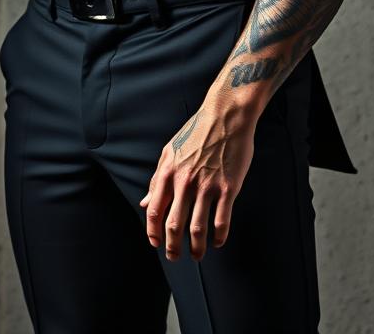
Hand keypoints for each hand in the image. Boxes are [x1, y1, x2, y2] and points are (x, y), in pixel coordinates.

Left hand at [139, 102, 255, 261]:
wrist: (226, 116)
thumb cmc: (196, 132)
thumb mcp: (170, 151)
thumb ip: (156, 178)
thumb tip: (144, 203)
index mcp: (168, 173)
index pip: (155, 211)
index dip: (153, 232)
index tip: (156, 244)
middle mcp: (185, 182)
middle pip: (174, 225)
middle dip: (172, 247)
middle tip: (175, 256)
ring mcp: (208, 186)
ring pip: (198, 229)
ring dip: (196, 248)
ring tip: (197, 255)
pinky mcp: (228, 188)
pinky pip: (222, 220)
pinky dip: (219, 237)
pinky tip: (218, 241)